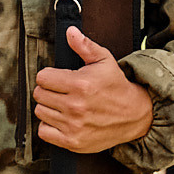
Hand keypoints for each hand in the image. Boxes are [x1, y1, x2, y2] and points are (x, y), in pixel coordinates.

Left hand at [32, 27, 154, 153]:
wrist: (134, 116)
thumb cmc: (117, 87)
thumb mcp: (104, 61)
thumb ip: (85, 45)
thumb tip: (70, 32)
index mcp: (80, 84)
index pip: (42, 77)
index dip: (49, 75)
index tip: (59, 78)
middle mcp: (75, 106)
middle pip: (39, 94)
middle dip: (49, 90)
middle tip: (62, 91)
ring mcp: (73, 126)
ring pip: (40, 112)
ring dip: (48, 108)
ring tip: (63, 105)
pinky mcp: (72, 142)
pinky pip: (44, 132)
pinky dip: (49, 126)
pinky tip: (61, 120)